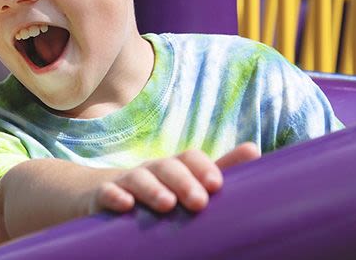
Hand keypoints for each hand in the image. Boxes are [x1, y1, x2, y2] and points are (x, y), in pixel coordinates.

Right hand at [88, 143, 259, 214]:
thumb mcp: (186, 182)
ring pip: (139, 178)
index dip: (203, 167)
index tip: (217, 185)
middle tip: (200, 202)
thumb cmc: (156, 190)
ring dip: (153, 189)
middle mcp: (151, 170)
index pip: (190, 158)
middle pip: (167, 167)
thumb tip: (254, 150)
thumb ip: (219, 169)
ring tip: (166, 204)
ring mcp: (126, 182)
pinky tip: (125, 205)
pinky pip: (106, 192)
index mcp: (174, 168)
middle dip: (184, 181)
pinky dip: (114, 196)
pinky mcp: (101, 196)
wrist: (101, 194)